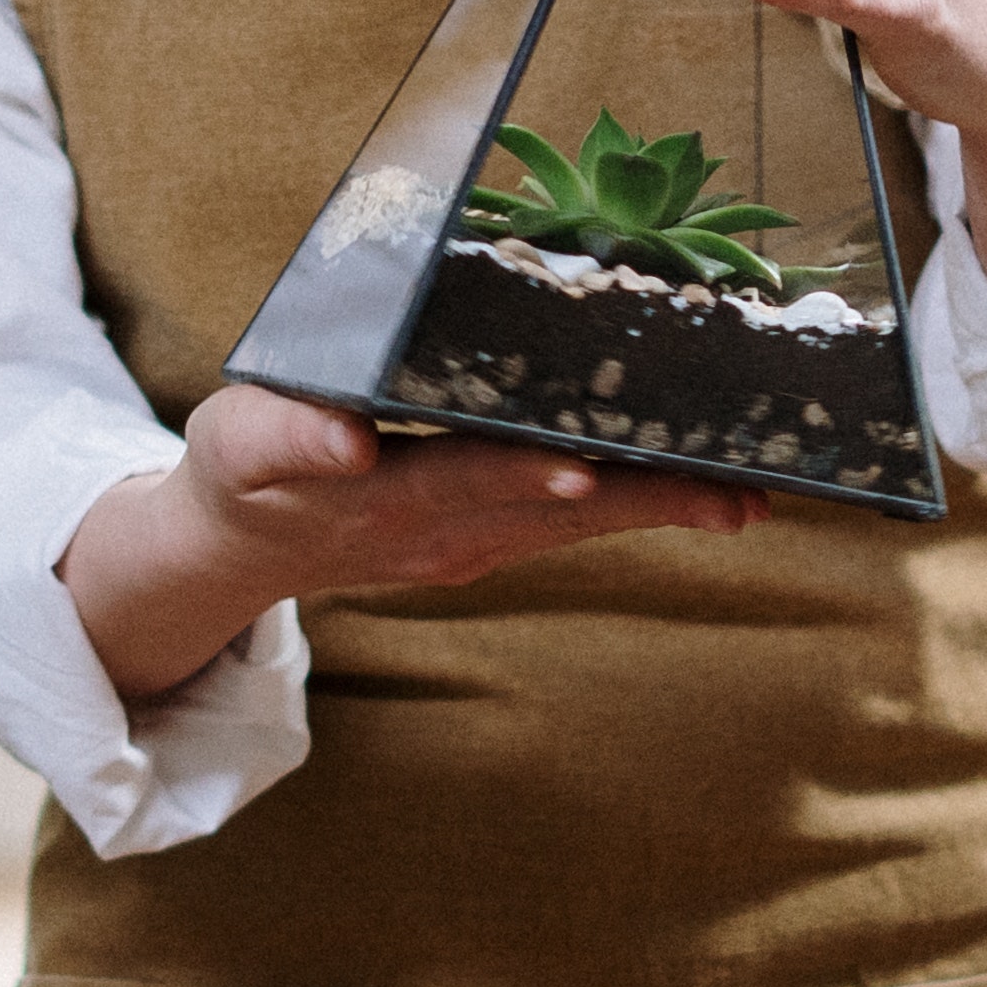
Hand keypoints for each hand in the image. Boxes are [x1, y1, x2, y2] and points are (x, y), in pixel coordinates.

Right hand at [60, 382, 753, 703]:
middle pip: (554, 513)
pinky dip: (634, 504)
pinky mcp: (485, 542)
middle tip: (732, 499)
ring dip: (661, 511)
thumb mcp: (240, 443)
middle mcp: (443, 530)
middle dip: (643, 502)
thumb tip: (349, 443)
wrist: (241, 549)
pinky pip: (570, 526)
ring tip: (747, 500)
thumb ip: (293, 437)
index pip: (465, 477)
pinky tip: (697, 493)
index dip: (523, 475)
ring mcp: (471, 545)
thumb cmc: (245, 472)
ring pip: (576, 527)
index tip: (585, 473)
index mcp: (384, 494)